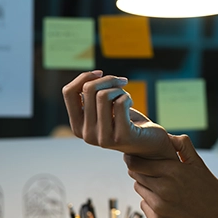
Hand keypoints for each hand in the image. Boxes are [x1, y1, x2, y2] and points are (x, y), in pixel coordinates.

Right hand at [60, 70, 174, 159]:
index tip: (100, 73)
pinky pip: (120, 103)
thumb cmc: (125, 121)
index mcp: (77, 126)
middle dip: (108, 79)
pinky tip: (131, 103)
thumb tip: (92, 76)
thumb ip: (92, 95)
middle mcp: (87, 135)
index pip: (68, 92)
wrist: (149, 144)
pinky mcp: (122, 137)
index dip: (84, 76)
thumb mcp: (104, 109)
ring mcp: (103, 138)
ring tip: (126, 96)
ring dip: (119, 89)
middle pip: (89, 89)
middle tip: (122, 82)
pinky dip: (127, 97)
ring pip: (104, 95)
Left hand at [125, 134, 217, 217]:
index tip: (134, 159)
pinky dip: (151, 204)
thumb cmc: (212, 192)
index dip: (134, 159)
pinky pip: (144, 207)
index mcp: (172, 171)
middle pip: (136, 176)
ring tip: (163, 190)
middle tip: (152, 174)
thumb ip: (184, 147)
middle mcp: (163, 189)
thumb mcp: (200, 165)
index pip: (137, 163)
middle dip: (141, 173)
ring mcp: (159, 207)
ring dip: (146, 188)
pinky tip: (166, 204)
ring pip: (140, 190)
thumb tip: (168, 137)